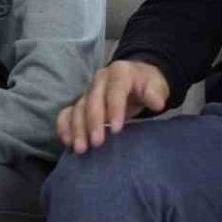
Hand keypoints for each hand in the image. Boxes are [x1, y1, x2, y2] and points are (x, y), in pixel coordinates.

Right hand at [56, 60, 170, 153]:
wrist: (137, 79)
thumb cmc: (147, 85)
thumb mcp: (157, 85)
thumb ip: (155, 93)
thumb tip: (157, 103)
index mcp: (120, 72)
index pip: (115, 91)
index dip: (115, 109)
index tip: (117, 130)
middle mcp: (100, 80)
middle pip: (93, 100)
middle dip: (94, 123)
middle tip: (97, 143)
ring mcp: (88, 91)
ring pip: (78, 108)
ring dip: (78, 129)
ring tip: (81, 148)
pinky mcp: (81, 103)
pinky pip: (67, 113)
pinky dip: (65, 126)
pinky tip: (67, 142)